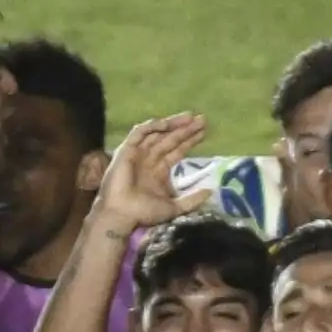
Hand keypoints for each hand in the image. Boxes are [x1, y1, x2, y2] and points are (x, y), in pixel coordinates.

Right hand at [95, 114, 213, 231]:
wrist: (122, 214)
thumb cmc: (143, 212)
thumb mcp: (174, 207)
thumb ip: (191, 200)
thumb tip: (210, 192)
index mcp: (160, 170)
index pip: (178, 150)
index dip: (190, 141)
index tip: (204, 132)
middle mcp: (150, 158)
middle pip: (170, 139)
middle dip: (186, 129)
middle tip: (202, 119)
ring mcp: (138, 152)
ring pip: (157, 133)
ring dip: (173, 124)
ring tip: (190, 117)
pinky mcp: (127, 149)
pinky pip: (139, 133)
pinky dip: (151, 127)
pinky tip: (166, 124)